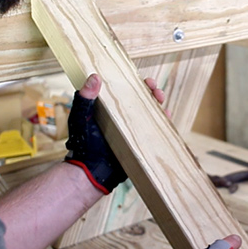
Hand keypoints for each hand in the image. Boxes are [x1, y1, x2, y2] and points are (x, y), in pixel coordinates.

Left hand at [64, 74, 164, 194]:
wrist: (92, 171)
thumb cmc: (82, 144)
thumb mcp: (81, 117)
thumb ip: (85, 98)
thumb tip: (95, 77)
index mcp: (109, 108)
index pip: (124, 90)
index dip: (135, 83)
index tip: (142, 79)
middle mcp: (122, 117)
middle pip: (141, 100)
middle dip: (151, 92)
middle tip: (155, 89)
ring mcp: (133, 130)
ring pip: (150, 113)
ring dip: (158, 105)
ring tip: (161, 100)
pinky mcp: (140, 142)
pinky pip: (154, 131)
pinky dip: (162, 123)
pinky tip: (166, 117)